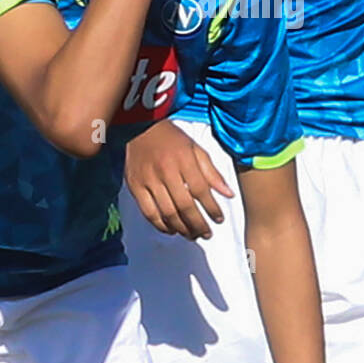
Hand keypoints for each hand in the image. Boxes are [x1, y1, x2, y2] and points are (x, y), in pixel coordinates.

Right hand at [124, 119, 233, 239]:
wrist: (141, 127)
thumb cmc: (172, 139)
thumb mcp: (196, 149)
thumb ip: (212, 172)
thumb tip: (229, 194)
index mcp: (183, 160)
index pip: (200, 190)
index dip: (211, 208)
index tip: (219, 219)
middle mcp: (165, 171)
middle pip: (184, 205)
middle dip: (198, 224)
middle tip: (206, 233)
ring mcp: (148, 180)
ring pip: (167, 212)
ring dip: (182, 228)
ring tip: (192, 234)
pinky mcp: (135, 186)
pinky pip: (149, 212)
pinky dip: (161, 225)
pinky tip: (172, 230)